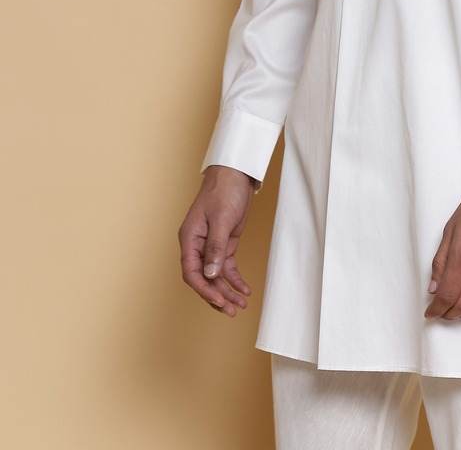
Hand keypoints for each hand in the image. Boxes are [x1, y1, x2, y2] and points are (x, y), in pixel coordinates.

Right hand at [178, 166, 255, 316]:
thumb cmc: (224, 191)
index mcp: (189, 239)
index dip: (204, 289)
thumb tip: (210, 275)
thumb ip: (216, 248)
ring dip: (228, 291)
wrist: (235, 174)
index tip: (219, 302)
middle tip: (232, 310)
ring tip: (241, 305)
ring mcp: (210, 245)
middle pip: (204, 278)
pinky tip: (244, 290)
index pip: (191, 272)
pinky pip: (227, 266)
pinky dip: (235, 279)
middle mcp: (197, 245)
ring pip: (216, 275)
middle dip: (217, 295)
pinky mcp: (224, 243)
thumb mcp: (221, 220)